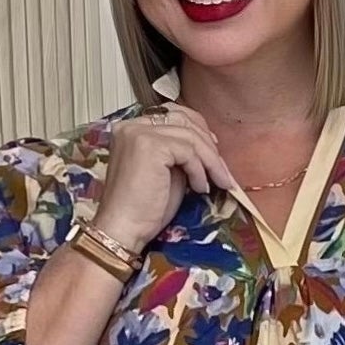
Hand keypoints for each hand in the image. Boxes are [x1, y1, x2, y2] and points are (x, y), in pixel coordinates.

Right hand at [93, 103, 242, 253]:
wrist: (123, 229)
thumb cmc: (142, 208)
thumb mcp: (166, 171)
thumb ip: (180, 153)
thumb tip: (208, 144)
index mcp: (132, 129)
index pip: (172, 115)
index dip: (198, 130)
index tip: (213, 149)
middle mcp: (132, 125)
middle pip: (183, 121)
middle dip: (208, 145)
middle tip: (221, 170)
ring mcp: (139, 132)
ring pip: (190, 136)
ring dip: (210, 161)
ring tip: (217, 182)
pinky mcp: (150, 145)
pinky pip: (188, 151)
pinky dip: (199, 170)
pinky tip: (199, 188)